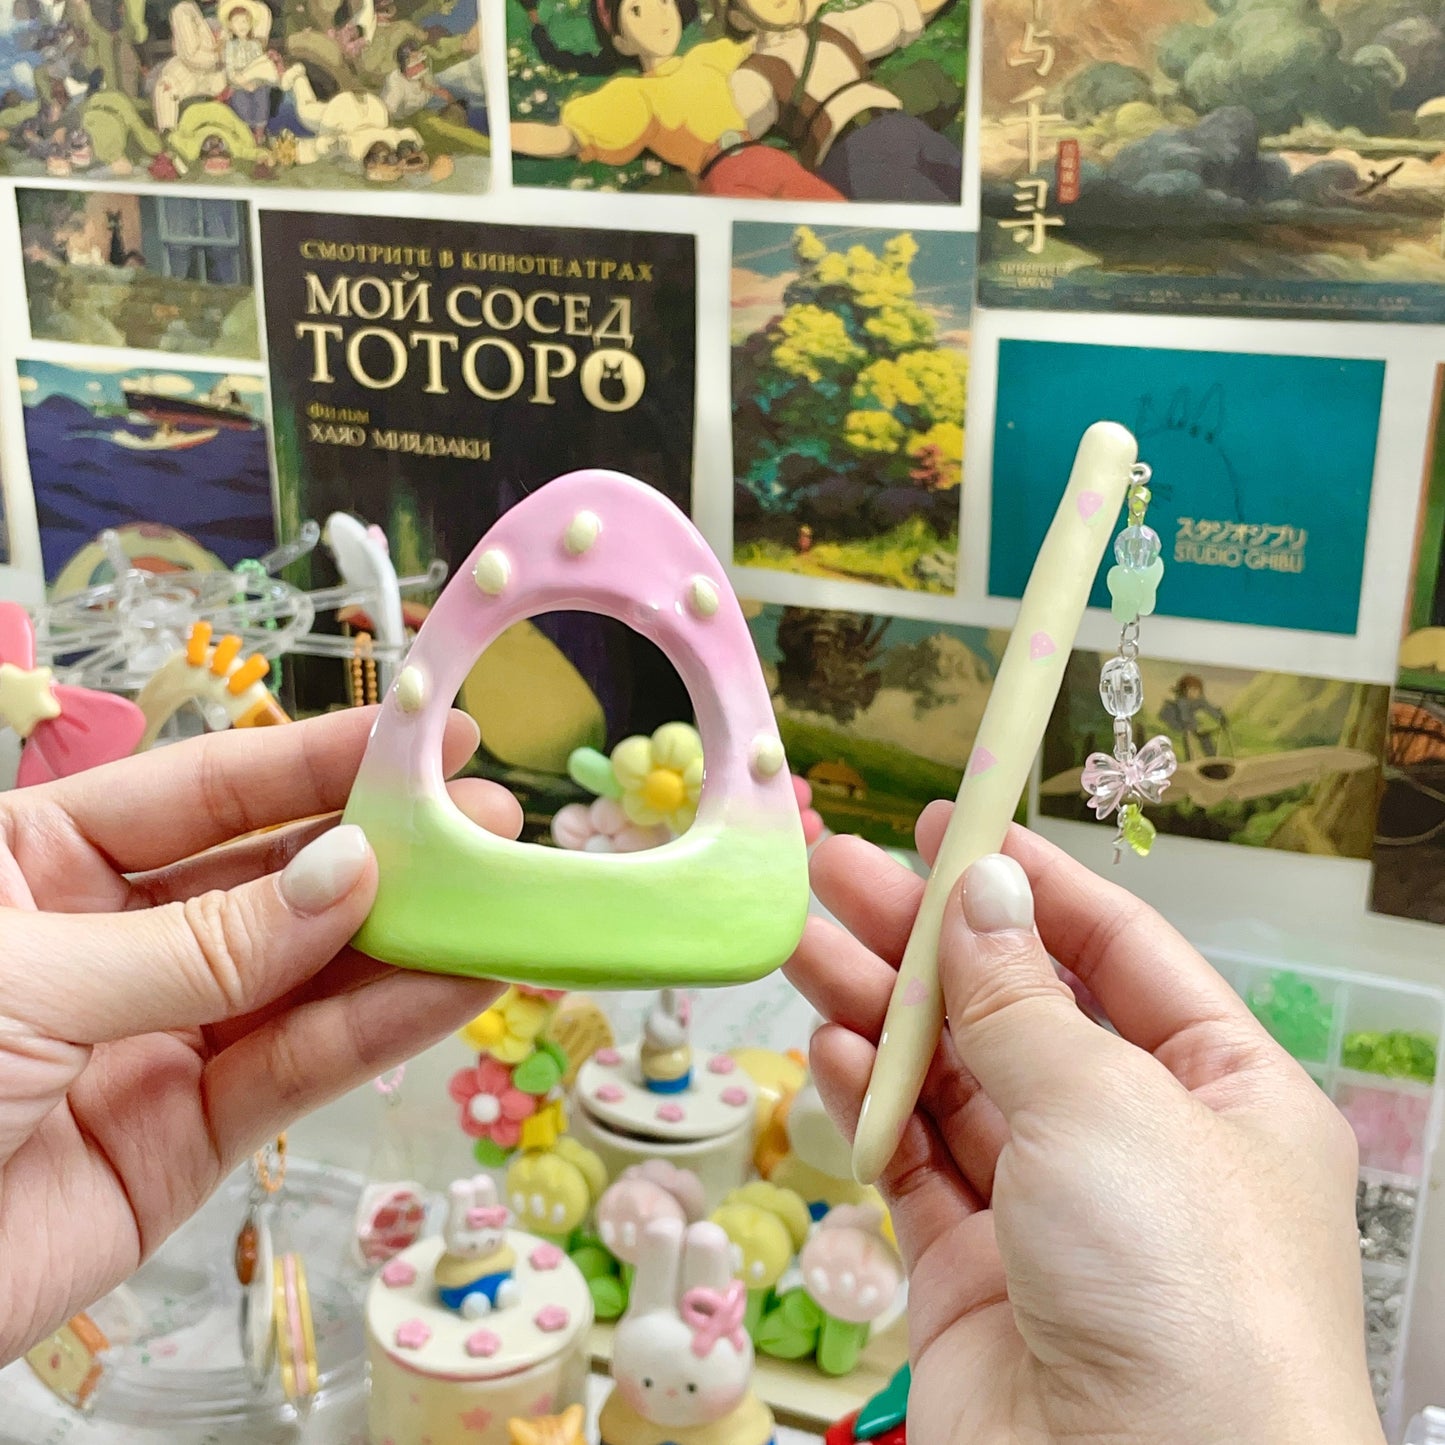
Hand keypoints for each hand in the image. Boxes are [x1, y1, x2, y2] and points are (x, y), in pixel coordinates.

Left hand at [0, 707, 516, 1364]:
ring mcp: (155, 1040)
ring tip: (500, 902)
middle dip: (381, 854)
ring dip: (404, 944)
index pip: (204, 791)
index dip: (315, 760)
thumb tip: (352, 880)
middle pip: (269, 881)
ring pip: (302, 979)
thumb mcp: (28, 975)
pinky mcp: (186, 1143)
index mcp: (38, 862)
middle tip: (489, 825)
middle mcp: (109, 940)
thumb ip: (204, 940)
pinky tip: (458, 986)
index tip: (422, 736)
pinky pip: (296, 1072)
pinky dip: (381, 1032)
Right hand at [787, 808, 1382, 1444]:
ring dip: (882, 1010)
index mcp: (1223, 1095)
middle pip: (1020, 1012)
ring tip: (803, 937)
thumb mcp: (1106, 1101)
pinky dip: (873, 1103)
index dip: (1035, 884)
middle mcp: (1142, 1149)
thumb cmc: (1176, 1279)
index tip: (955, 824)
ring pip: (955, 1084)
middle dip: (929, 939)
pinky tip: (832, 1042)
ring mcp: (1054, 1216)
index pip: (1122, 955)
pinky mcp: (975, 1278)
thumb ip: (1021, 995)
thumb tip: (982, 887)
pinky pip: (917, 1165)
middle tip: (839, 868)